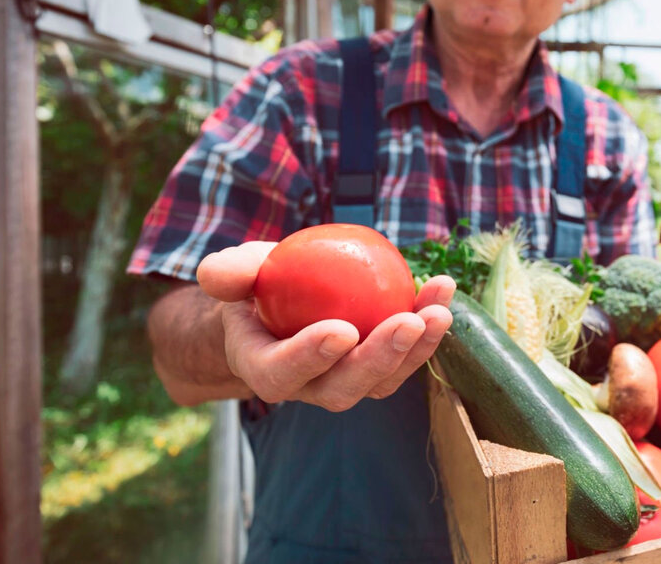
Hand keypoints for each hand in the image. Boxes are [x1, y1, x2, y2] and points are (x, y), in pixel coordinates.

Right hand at [196, 241, 453, 410]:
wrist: (283, 300)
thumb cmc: (258, 285)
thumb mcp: (239, 272)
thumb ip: (228, 273)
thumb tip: (217, 276)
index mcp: (265, 368)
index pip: (282, 374)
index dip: (310, 357)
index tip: (341, 330)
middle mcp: (309, 386)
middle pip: (344, 388)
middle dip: (379, 359)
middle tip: (407, 322)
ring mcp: (349, 381)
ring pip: (385, 380)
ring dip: (417, 348)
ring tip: (439, 310)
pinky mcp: (381, 368)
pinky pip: (408, 355)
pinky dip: (429, 327)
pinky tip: (443, 292)